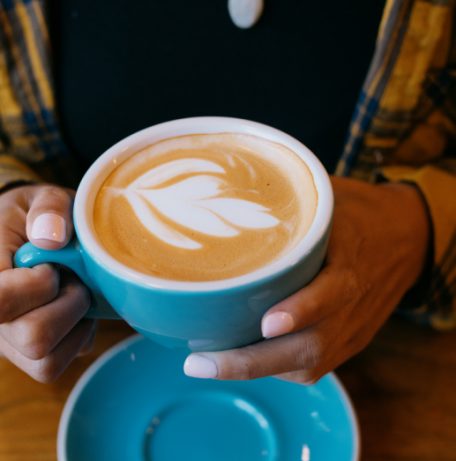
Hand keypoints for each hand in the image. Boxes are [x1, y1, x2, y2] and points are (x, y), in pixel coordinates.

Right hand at [0, 185, 94, 381]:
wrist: (29, 236)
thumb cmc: (33, 218)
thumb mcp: (42, 199)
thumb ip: (49, 208)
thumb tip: (51, 238)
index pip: (0, 302)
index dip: (36, 286)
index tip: (48, 265)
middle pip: (35, 338)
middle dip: (69, 304)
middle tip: (70, 279)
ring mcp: (9, 342)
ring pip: (48, 361)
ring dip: (75, 325)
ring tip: (73, 294)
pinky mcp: (32, 355)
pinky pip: (60, 362)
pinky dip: (77, 338)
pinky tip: (74, 310)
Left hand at [183, 176, 430, 382]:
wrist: (407, 238)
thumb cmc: (360, 213)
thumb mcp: (332, 196)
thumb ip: (291, 198)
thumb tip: (230, 190)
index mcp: (351, 262)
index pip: (330, 293)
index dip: (301, 310)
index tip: (266, 323)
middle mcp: (352, 305)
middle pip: (310, 346)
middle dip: (253, 361)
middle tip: (200, 362)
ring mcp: (352, 330)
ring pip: (308, 365)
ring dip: (257, 369)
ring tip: (207, 364)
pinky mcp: (349, 341)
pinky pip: (313, 368)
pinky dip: (276, 368)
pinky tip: (245, 357)